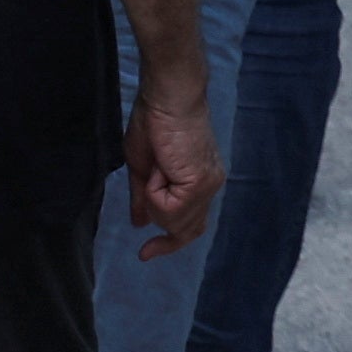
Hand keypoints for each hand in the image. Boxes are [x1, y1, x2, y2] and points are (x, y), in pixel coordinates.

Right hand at [127, 80, 221, 255]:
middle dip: (159, 219)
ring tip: (158, 166)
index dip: (170, 243)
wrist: (167, 97)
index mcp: (200, 182)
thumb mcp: (143, 169)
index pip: (192, 226)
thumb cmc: (154, 123)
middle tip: (152, 192)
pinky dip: (154, 192)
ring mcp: (208, 186)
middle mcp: (210, 187)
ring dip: (153, 199)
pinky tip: (160, 168)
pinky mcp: (200, 182)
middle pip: (183, 229)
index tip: (145, 253)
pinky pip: (168, 208)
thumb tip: (140, 224)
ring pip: (173, 222)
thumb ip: (145, 199)